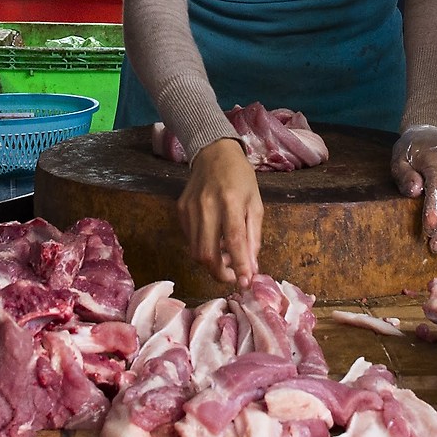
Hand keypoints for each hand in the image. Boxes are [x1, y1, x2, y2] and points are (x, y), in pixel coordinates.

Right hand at [178, 136, 262, 286]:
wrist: (213, 153)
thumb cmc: (240, 178)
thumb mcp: (256, 203)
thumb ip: (253, 236)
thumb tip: (251, 267)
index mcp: (231, 201)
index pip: (234, 239)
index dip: (239, 265)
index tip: (246, 283)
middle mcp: (207, 205)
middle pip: (207, 253)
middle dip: (220, 273)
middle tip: (233, 276)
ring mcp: (190, 208)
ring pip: (195, 251)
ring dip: (211, 263)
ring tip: (226, 257)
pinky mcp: (180, 210)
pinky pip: (190, 239)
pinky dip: (203, 248)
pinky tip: (214, 240)